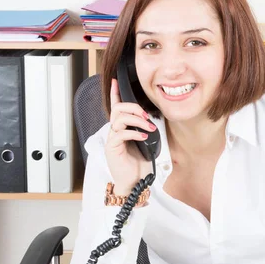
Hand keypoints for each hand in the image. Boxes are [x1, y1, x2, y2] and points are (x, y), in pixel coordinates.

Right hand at [105, 78, 155, 196]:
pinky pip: (120, 133)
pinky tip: (144, 137)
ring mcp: (112, 139)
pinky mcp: (112, 148)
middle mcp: (115, 131)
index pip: (116, 107)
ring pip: (119, 118)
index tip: (115, 81)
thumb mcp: (146, 143)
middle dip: (133, 108)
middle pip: (117, 109)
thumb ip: (144, 130)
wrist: (135, 183)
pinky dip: (134, 132)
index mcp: (122, 128)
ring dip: (137, 120)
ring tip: (149, 128)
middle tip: (147, 116)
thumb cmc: (140, 164)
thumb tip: (152, 121)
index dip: (114, 93)